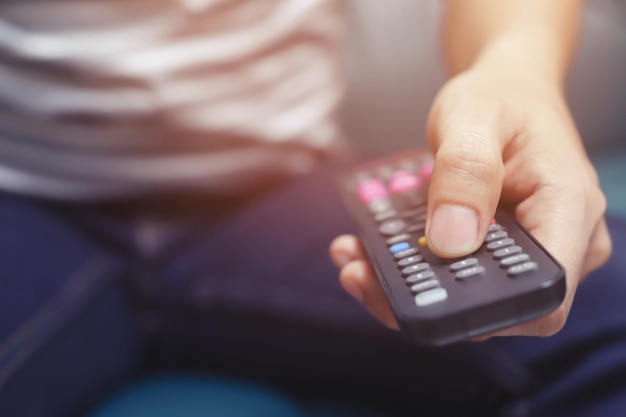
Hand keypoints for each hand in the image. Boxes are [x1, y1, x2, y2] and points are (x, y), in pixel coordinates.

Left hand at [330, 58, 611, 337]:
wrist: (504, 92)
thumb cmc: (498, 97)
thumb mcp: (473, 117)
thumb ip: (464, 172)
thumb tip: (451, 243)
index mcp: (566, 211)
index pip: (541, 299)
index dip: (479, 311)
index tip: (409, 290)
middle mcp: (559, 242)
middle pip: (496, 306)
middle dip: (422, 297)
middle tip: (356, 271)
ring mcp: (530, 251)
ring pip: (470, 294)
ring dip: (407, 285)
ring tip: (352, 259)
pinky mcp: (502, 251)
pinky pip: (459, 274)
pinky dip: (414, 268)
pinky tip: (370, 250)